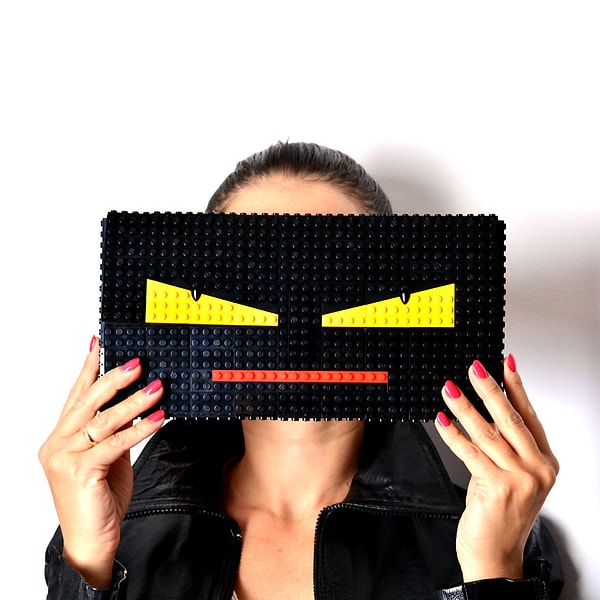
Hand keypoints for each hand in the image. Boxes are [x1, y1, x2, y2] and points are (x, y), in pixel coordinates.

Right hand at [38, 337, 164, 587]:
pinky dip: (140, 428)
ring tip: (157, 385)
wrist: (92, 540)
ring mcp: (65, 458)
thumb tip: (134, 404)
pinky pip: (116, 443)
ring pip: (104, 420)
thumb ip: (112, 432)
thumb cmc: (98, 499)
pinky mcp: (81, 472)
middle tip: (138, 362)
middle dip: (114, 378)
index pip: (76, 396)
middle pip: (88, 402)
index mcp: (60, 437)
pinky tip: (159, 417)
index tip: (100, 344)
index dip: (89, 368)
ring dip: (134, 400)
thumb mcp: (106, 458)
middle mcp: (57, 444)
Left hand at [434, 355, 558, 582]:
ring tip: (450, 389)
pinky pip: (470, 453)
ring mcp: (519, 479)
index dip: (515, 386)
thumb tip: (487, 409)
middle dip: (490, 388)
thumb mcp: (513, 476)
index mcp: (544, 462)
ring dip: (464, 407)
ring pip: (487, 432)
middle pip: (510, 419)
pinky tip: (442, 421)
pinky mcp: (497, 488)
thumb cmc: (502, 514)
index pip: (529, 415)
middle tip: (474, 367)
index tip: (504, 363)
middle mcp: (537, 469)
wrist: (496, 556)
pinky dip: (453, 435)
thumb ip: (506, 446)